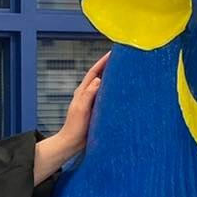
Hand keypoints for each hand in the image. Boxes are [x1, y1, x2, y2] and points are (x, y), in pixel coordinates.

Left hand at [33, 51, 109, 183]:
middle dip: (109, 66)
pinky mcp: (96, 110)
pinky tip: (121, 92)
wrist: (72, 144)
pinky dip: (113, 91)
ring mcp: (91, 102)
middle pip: (99, 76)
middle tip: (122, 59)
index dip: (103, 62)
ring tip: (124, 72)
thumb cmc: (75, 128)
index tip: (113, 52)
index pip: (94, 72)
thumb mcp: (81, 109)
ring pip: (103, 86)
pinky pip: (106, 96)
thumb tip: (99, 79)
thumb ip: (89, 94)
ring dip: (112, 78)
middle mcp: (86, 94)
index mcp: (82, 92)